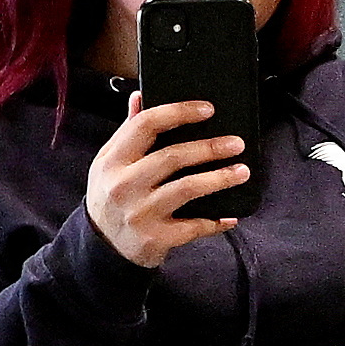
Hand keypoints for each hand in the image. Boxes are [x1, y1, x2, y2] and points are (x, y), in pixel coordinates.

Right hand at [82, 97, 249, 270]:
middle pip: (172, 157)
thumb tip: (139, 97)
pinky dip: (215, 221)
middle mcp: (124, 185)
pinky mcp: (155, 238)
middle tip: (237, 143)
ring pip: (187, 189)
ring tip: (242, 171)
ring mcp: (140, 213)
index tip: (208, 110)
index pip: (145, 125)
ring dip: (219, 179)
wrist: (102, 248)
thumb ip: (127, 131)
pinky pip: (193, 226)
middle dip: (209, 148)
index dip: (179, 112)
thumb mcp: (109, 163)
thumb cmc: (110, 197)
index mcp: (113, 160)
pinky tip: (230, 216)